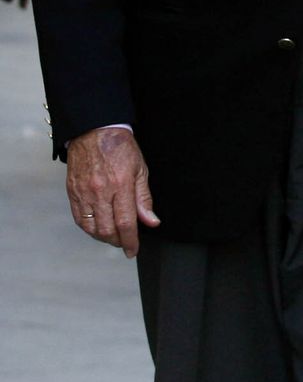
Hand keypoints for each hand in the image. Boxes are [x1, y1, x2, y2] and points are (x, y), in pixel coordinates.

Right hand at [65, 126, 158, 256]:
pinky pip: (79, 219)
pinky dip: (89, 229)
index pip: (125, 222)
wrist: (94, 131)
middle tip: (126, 243)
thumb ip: (144, 198)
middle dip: (118, 242)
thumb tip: (151, 221)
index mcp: (120, 185)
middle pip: (107, 230)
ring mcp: (83, 193)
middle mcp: (99, 192)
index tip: (133, 250)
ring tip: (114, 237)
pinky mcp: (72, 192)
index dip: (130, 241)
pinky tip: (99, 229)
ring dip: (103, 238)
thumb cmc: (121, 148)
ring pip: (91, 228)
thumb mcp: (140, 170)